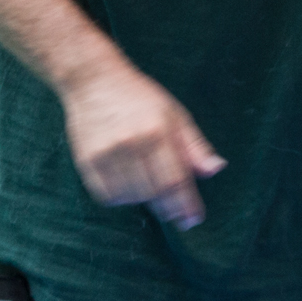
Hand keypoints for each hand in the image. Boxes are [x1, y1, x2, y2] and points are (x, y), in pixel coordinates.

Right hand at [62, 61, 223, 229]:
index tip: (193, 220)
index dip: (186, 204)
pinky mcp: (86, 160)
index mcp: (157, 132)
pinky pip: (107, 195)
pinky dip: (121, 198)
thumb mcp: (176, 115)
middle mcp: (131, 144)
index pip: (175, 179)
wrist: (94, 81)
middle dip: (169, 208)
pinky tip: (129, 187)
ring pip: (131, 196)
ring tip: (151, 190)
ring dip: (145, 201)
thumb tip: (215, 170)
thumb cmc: (140, 98)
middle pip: (154, 192)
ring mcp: (105, 153)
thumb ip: (195, 146)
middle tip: (178, 214)